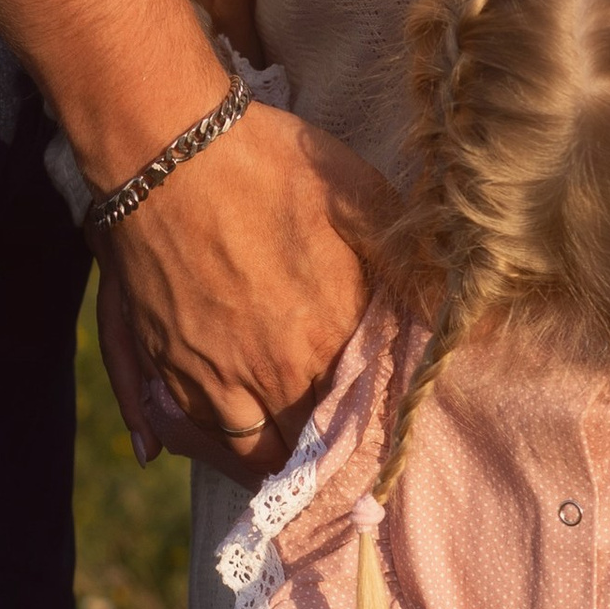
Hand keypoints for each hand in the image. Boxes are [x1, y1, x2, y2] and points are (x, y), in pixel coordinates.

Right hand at [97, 100, 389, 476]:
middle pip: (306, 450)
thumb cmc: (268, 163)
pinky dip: (205, 444)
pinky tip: (222, 433)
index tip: (384, 430)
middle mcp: (272, 372)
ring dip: (270, 459)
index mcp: (328, 337)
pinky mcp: (164, 363)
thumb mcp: (360, 194)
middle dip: (325, 457)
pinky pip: (184, 432)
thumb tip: (445, 305)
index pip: (362, 416)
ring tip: (284, 452)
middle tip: (338, 452)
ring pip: (248, 453)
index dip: (373, 427)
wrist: (166, 149)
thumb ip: (405, 257)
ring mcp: (212, 375)